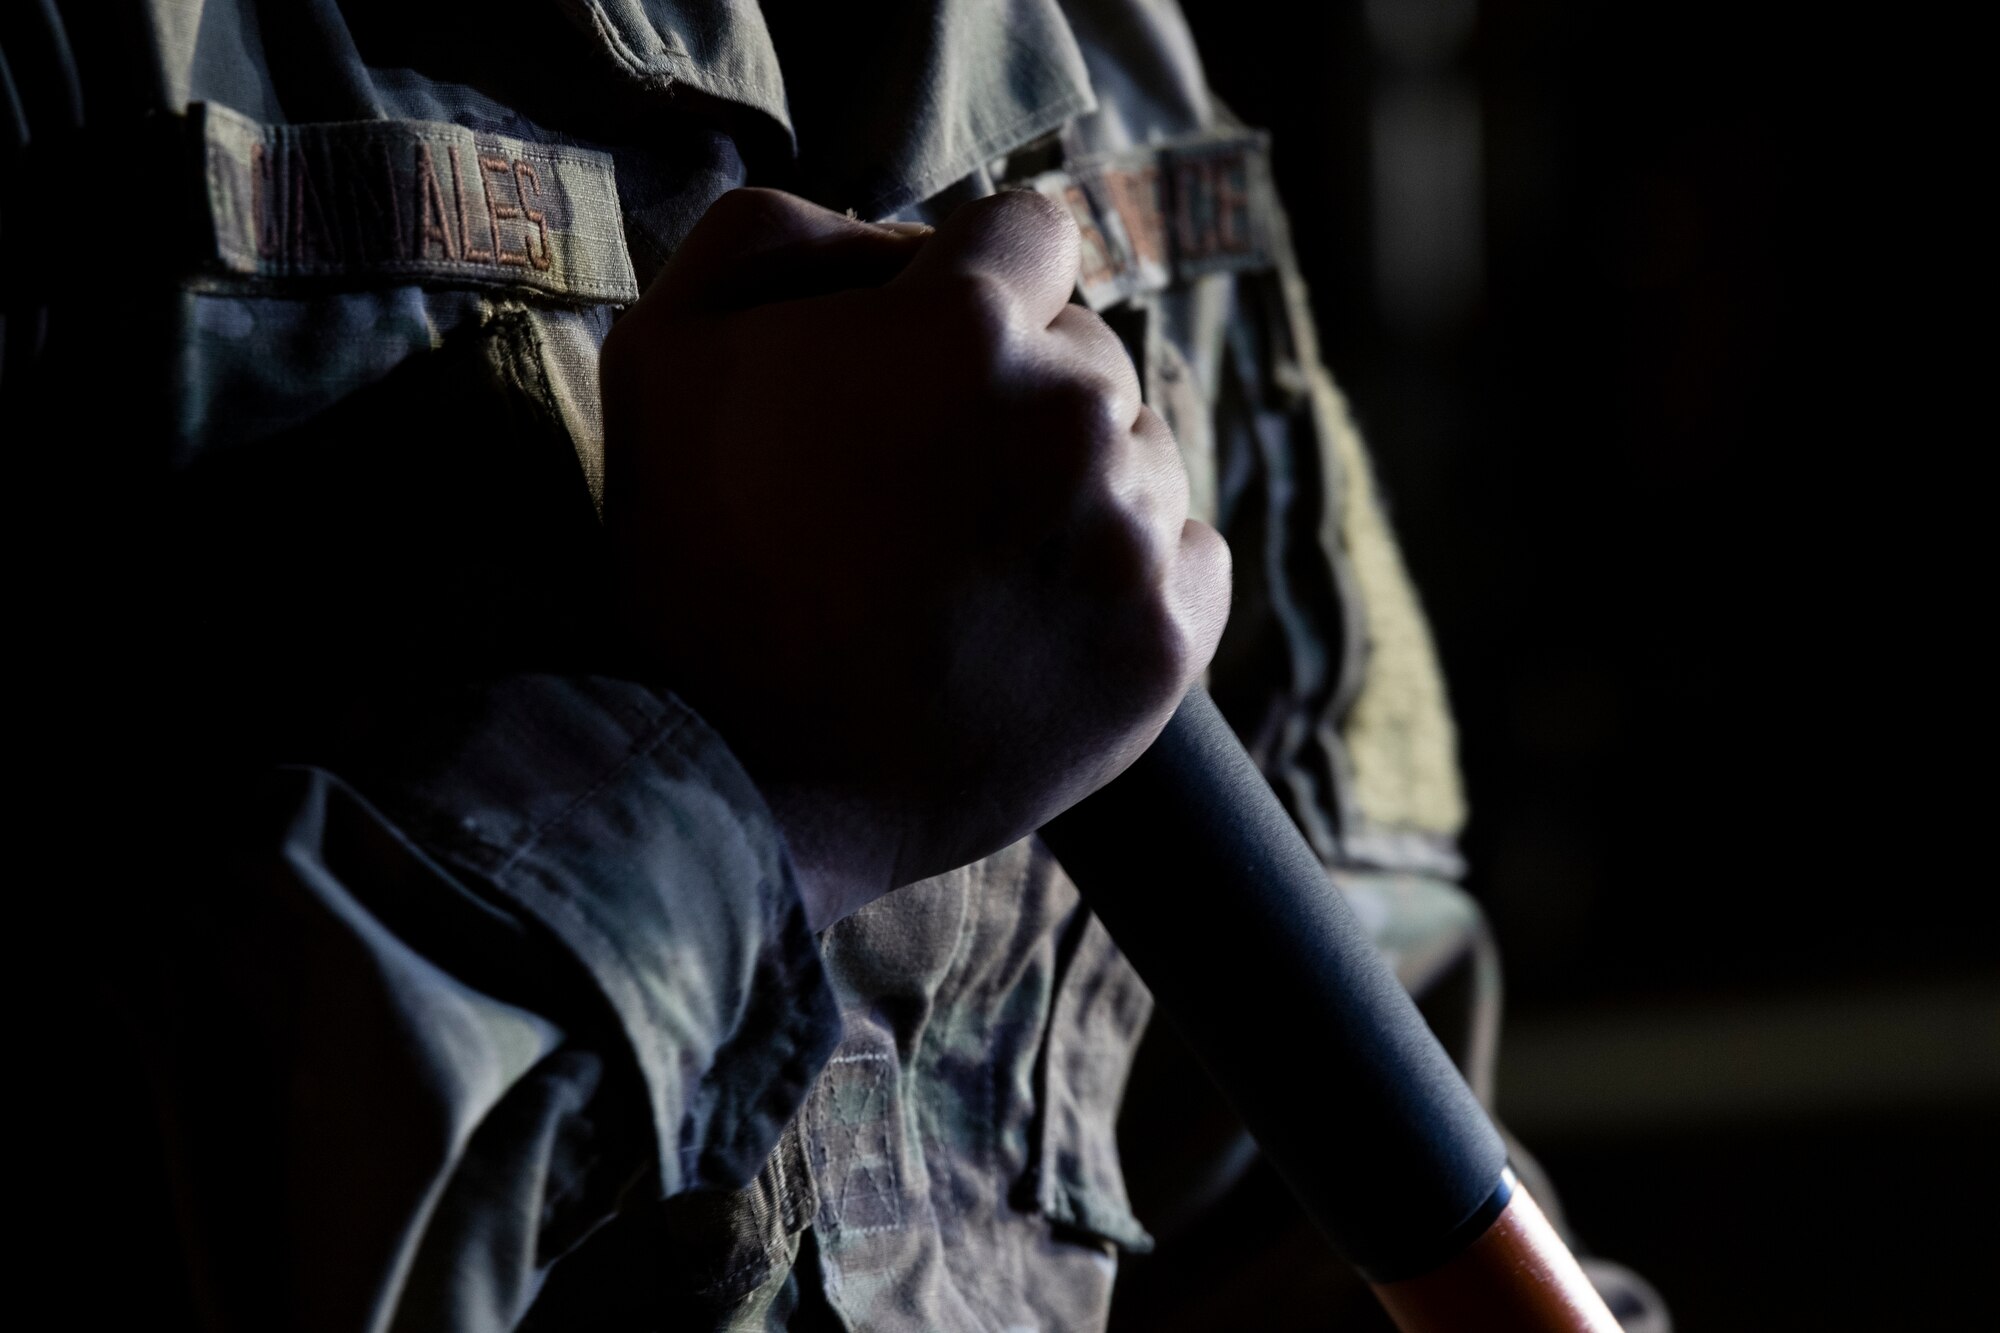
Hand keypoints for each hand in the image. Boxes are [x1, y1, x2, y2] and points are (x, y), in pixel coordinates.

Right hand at [600, 188, 1229, 928]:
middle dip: (1018, 388)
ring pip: (1138, 450)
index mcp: (968, 324)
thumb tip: (896, 237)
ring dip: (1074, 482)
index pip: (1030, 234)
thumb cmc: (689, 557)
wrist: (738, 776)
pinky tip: (1034, 611)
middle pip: (1088, 347)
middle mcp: (1078, 413)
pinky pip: (1186, 553)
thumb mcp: (668, 343)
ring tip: (970, 562)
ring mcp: (1134, 534)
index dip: (967, 288)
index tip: (919, 359)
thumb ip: (782, 235)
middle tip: (925, 483)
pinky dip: (1127, 572)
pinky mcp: (1171, 640)